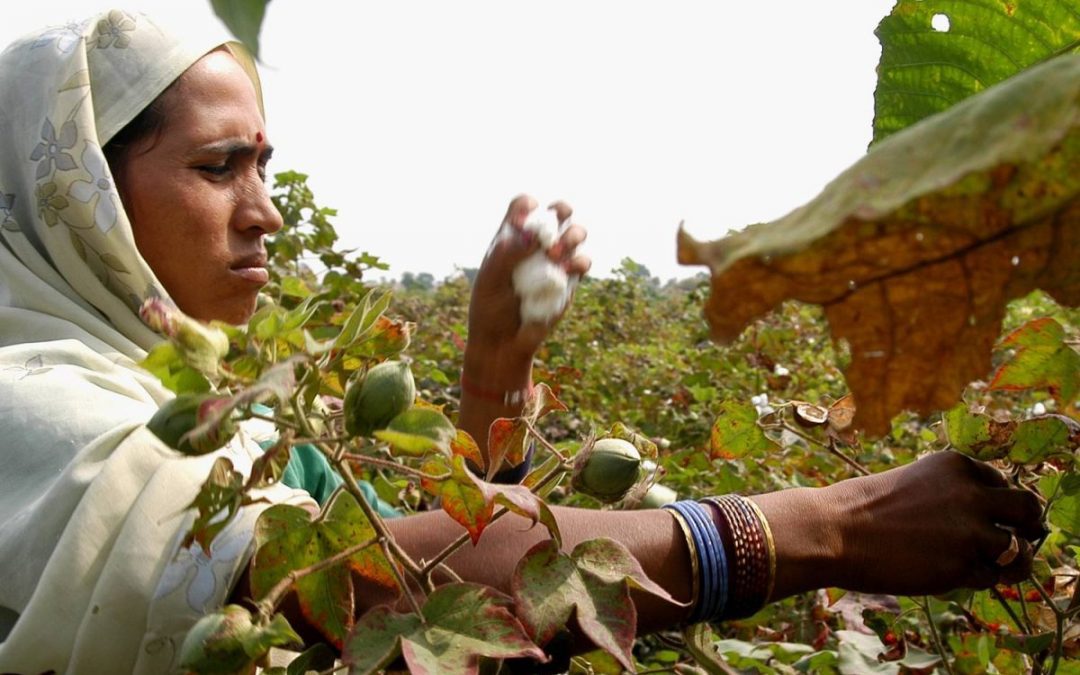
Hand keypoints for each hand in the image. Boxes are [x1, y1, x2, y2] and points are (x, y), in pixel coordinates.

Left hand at [464, 195, 590, 376]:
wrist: (503, 343)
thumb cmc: (490, 309)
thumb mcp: (491, 280)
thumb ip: (508, 254)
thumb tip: (535, 237)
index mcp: (511, 239)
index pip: (523, 207)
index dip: (527, 204)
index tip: (526, 214)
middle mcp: (536, 246)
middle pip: (557, 213)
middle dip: (562, 210)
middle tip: (556, 221)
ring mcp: (555, 262)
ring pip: (575, 234)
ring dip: (572, 236)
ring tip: (557, 253)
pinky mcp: (569, 282)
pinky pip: (583, 263)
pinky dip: (580, 262)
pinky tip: (568, 269)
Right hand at [756, 451, 1045, 598]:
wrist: (833, 530)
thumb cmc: (860, 508)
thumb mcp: (910, 482)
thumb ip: (947, 494)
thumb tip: (978, 520)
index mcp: (954, 465)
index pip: (999, 481)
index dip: (994, 502)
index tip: (984, 516)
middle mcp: (971, 493)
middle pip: (1027, 508)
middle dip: (1026, 524)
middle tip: (1015, 538)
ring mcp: (970, 530)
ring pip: (1020, 549)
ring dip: (1011, 560)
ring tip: (991, 567)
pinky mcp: (963, 565)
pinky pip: (990, 577)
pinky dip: (977, 579)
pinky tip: (949, 575)